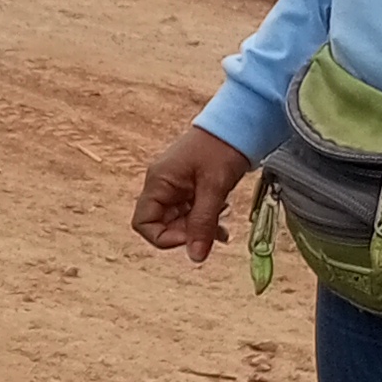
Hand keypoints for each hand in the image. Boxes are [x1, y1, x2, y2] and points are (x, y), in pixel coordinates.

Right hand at [132, 122, 250, 262]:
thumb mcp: (214, 188)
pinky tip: (222, 219)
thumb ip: (203, 223)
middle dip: (186, 233)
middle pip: (161, 224)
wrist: (238, 124)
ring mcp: (174, 185)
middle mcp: (161, 185)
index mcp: (158, 182)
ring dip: (198, 228)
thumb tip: (196, 257)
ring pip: (177, 220)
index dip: (164, 237)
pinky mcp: (188, 186)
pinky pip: (189, 211)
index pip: (143, 223)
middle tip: (212, 231)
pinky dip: (204, 220)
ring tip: (221, 227)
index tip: (191, 237)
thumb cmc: (221, 148)